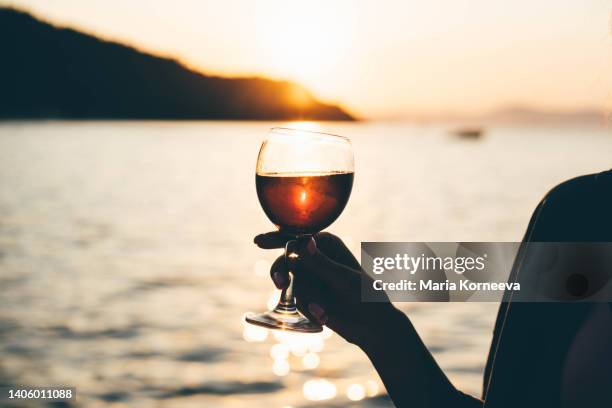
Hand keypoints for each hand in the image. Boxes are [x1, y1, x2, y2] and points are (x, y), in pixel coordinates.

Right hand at [254, 231, 403, 347]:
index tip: (258, 242)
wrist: (372, 327)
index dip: (275, 238)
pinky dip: (307, 308)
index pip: (296, 237)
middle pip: (286, 259)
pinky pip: (294, 299)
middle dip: (282, 272)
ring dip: (305, 299)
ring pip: (290, 282)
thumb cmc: (366, 297)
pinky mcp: (307, 294)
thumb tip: (304, 241)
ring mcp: (310, 276)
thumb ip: (321, 263)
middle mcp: (316, 256)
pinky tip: (323, 316)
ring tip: (323, 311)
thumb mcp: (344, 280)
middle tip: (280, 284)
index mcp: (328, 244)